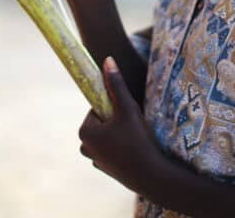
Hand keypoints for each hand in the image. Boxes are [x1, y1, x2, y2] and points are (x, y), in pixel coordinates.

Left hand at [78, 57, 163, 195]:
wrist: (150, 175)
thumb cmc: (137, 140)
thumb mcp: (127, 108)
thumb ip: (116, 84)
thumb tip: (107, 60)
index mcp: (84, 131)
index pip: (98, 107)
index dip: (115, 107)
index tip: (126, 113)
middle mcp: (84, 147)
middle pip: (103, 121)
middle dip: (117, 120)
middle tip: (133, 125)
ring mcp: (94, 159)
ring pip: (108, 134)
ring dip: (120, 132)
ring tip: (136, 138)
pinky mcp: (106, 168)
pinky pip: (113, 148)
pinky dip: (122, 146)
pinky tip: (135, 149)